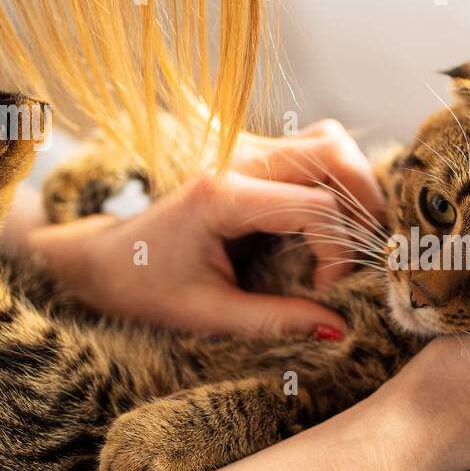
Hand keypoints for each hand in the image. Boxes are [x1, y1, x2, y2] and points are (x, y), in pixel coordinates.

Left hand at [25, 120, 382, 336]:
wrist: (104, 258)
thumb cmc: (147, 286)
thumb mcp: (208, 315)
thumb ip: (276, 320)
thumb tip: (341, 328)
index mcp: (222, 195)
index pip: (315, 207)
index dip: (339, 252)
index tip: (327, 291)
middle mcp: (237, 159)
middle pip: (333, 153)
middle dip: (365, 206)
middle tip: (361, 255)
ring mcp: (245, 149)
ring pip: (329, 142)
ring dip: (355, 186)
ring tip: (352, 237)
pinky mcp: (253, 155)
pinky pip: (315, 150)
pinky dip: (339, 180)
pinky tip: (334, 222)